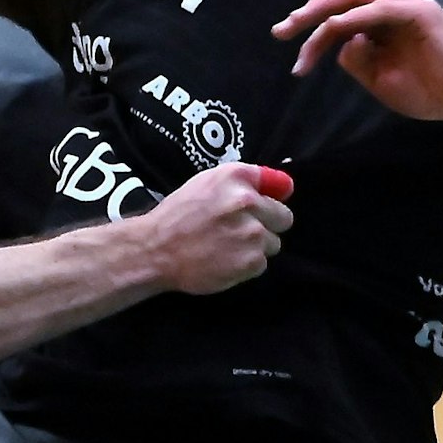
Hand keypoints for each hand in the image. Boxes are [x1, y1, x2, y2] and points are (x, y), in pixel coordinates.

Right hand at [142, 163, 294, 293]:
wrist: (156, 250)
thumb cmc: (178, 216)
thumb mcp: (205, 184)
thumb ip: (244, 182)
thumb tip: (286, 187)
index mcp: (234, 177)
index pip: (278, 184)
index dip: (270, 197)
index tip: (259, 206)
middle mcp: (247, 201)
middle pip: (284, 217)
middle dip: (266, 224)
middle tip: (239, 230)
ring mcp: (252, 233)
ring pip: (273, 242)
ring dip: (255, 247)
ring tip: (227, 247)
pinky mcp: (251, 260)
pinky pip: (262, 263)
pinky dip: (246, 265)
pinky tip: (224, 260)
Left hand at [273, 0, 442, 123]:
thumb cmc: (428, 93)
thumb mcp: (379, 79)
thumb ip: (358, 60)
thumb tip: (340, 44)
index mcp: (383, 20)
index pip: (339, 14)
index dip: (312, 30)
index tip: (293, 56)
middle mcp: (393, 5)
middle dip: (308, 10)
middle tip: (282, 29)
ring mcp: (407, 5)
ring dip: (323, 9)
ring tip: (298, 25)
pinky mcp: (420, 12)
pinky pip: (378, 9)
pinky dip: (353, 18)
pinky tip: (334, 30)